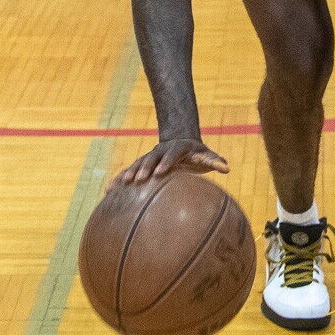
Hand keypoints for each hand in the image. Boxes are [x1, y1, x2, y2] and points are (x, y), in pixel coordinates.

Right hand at [112, 138, 228, 188]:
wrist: (180, 143)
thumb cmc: (196, 154)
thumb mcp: (206, 156)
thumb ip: (215, 161)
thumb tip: (227, 168)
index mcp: (178, 148)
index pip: (172, 154)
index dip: (166, 162)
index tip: (161, 172)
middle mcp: (161, 151)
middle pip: (151, 158)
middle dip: (145, 168)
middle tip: (139, 179)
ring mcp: (149, 157)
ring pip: (137, 163)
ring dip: (129, 173)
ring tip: (122, 184)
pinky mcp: (141, 165)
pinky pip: (128, 172)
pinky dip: (118, 180)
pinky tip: (108, 191)